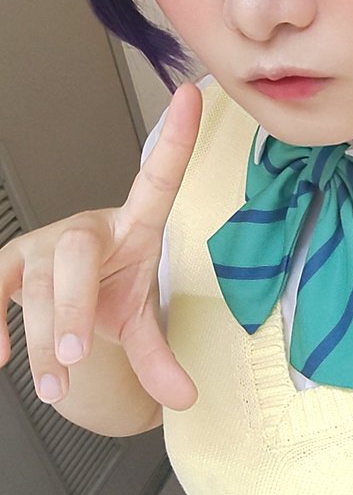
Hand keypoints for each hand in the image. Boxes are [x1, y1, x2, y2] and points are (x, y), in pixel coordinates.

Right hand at [0, 83, 201, 409]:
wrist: (72, 299)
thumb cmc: (110, 290)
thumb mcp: (138, 319)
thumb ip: (158, 358)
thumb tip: (185, 398)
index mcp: (133, 227)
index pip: (158, 180)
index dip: (176, 140)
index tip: (193, 96)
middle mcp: (87, 229)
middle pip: (75, 255)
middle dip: (73, 307)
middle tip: (74, 357)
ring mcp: (45, 244)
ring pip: (39, 284)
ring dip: (41, 339)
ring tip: (55, 388)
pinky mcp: (12, 264)